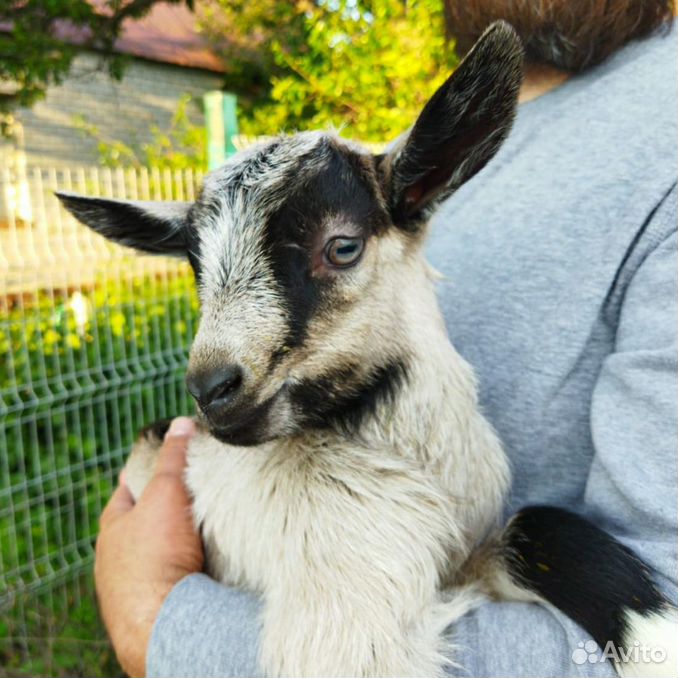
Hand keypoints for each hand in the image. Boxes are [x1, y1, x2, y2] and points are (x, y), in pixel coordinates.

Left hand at [95, 417, 203, 676]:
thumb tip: (181, 424)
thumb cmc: (157, 554)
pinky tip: (203, 560)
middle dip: (167, 505)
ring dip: (176, 539)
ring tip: (205, 526)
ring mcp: (132, 584)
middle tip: (195, 491)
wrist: (166, 621)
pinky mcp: (153, 605)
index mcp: (112, 526)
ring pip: (157, 550)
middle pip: (144, 519)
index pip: (127, 487)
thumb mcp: (166, 492)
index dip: (147, 470)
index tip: (168, 461)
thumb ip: (174, 457)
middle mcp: (115, 556)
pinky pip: (170, 575)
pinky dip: (184, 564)